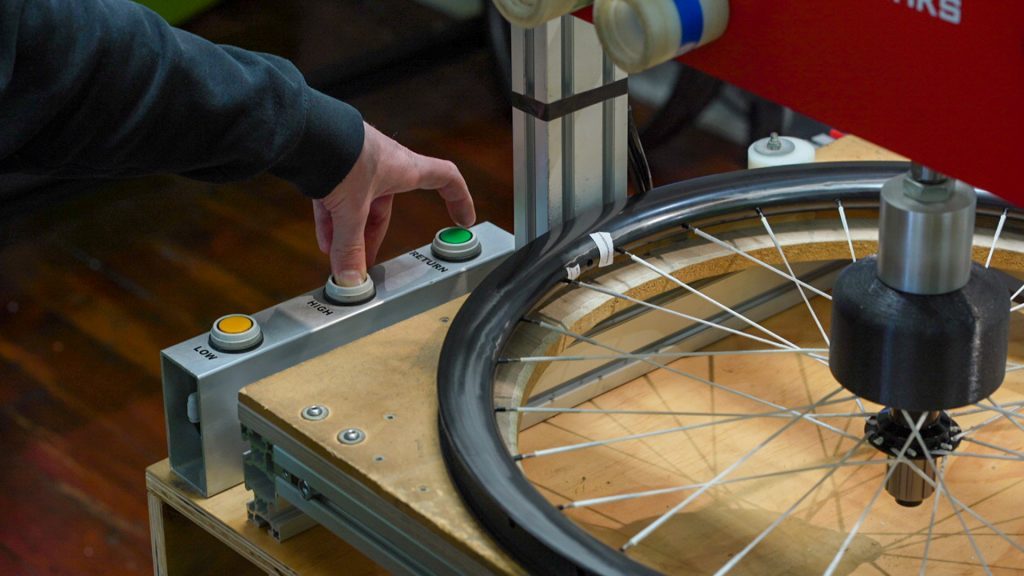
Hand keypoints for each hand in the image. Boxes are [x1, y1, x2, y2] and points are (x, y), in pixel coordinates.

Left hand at [313, 123, 475, 285]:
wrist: (304, 130)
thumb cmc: (341, 155)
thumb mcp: (351, 210)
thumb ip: (350, 247)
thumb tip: (352, 279)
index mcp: (404, 168)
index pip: (445, 179)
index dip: (459, 198)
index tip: (462, 219)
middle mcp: (384, 164)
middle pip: (387, 207)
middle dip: (374, 237)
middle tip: (368, 260)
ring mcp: (357, 163)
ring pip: (358, 204)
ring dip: (349, 232)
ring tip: (339, 257)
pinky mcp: (332, 164)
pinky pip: (336, 197)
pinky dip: (331, 220)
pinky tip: (324, 242)